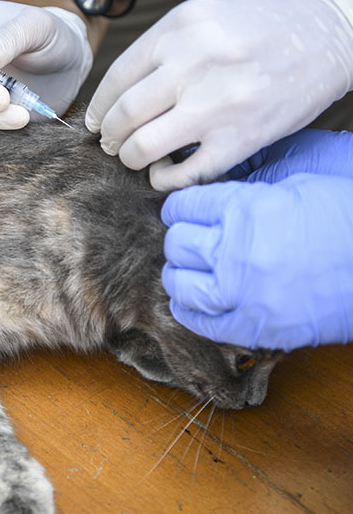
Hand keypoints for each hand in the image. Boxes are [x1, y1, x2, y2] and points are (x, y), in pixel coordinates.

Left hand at [86, 0, 352, 190]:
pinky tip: (161, 173)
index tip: (95, 121)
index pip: (117, 79)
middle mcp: (195, 64)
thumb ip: (161, 51)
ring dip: (130, 157)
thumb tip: (115, 97)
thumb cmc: (259, 28)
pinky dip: (163, 179)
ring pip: (144, 146)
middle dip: (109, 136)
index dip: (99, 107)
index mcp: (180, 30)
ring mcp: (218, 104)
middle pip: (124, 115)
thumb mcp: (204, 20)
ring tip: (134, 156)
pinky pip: (184, 173)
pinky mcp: (241, 138)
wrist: (327, 33)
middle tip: (111, 143)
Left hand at [161, 174, 352, 349]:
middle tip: (192, 241)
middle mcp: (238, 250)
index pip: (183, 206)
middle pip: (177, 244)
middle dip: (182, 240)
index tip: (185, 213)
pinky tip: (191, 302)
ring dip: (181, 275)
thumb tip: (206, 205)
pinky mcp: (255, 326)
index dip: (182, 208)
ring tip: (190, 271)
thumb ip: (244, 195)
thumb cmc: (348, 218)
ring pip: (180, 283)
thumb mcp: (296, 186)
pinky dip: (189, 311)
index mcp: (247, 209)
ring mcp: (244, 292)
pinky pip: (200, 322)